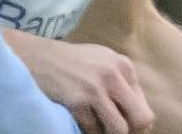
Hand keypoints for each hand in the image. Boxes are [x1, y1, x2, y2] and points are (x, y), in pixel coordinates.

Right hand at [5, 30, 154, 133]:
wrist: (37, 57)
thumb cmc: (71, 62)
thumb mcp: (102, 62)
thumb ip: (123, 83)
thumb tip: (143, 120)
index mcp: (123, 65)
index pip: (145, 108)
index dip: (134, 124)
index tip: (122, 124)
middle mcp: (113, 74)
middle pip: (140, 119)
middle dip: (130, 131)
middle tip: (113, 130)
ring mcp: (95, 88)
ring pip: (119, 129)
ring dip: (108, 133)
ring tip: (96, 125)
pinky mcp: (77, 101)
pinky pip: (93, 130)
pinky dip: (88, 130)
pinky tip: (80, 119)